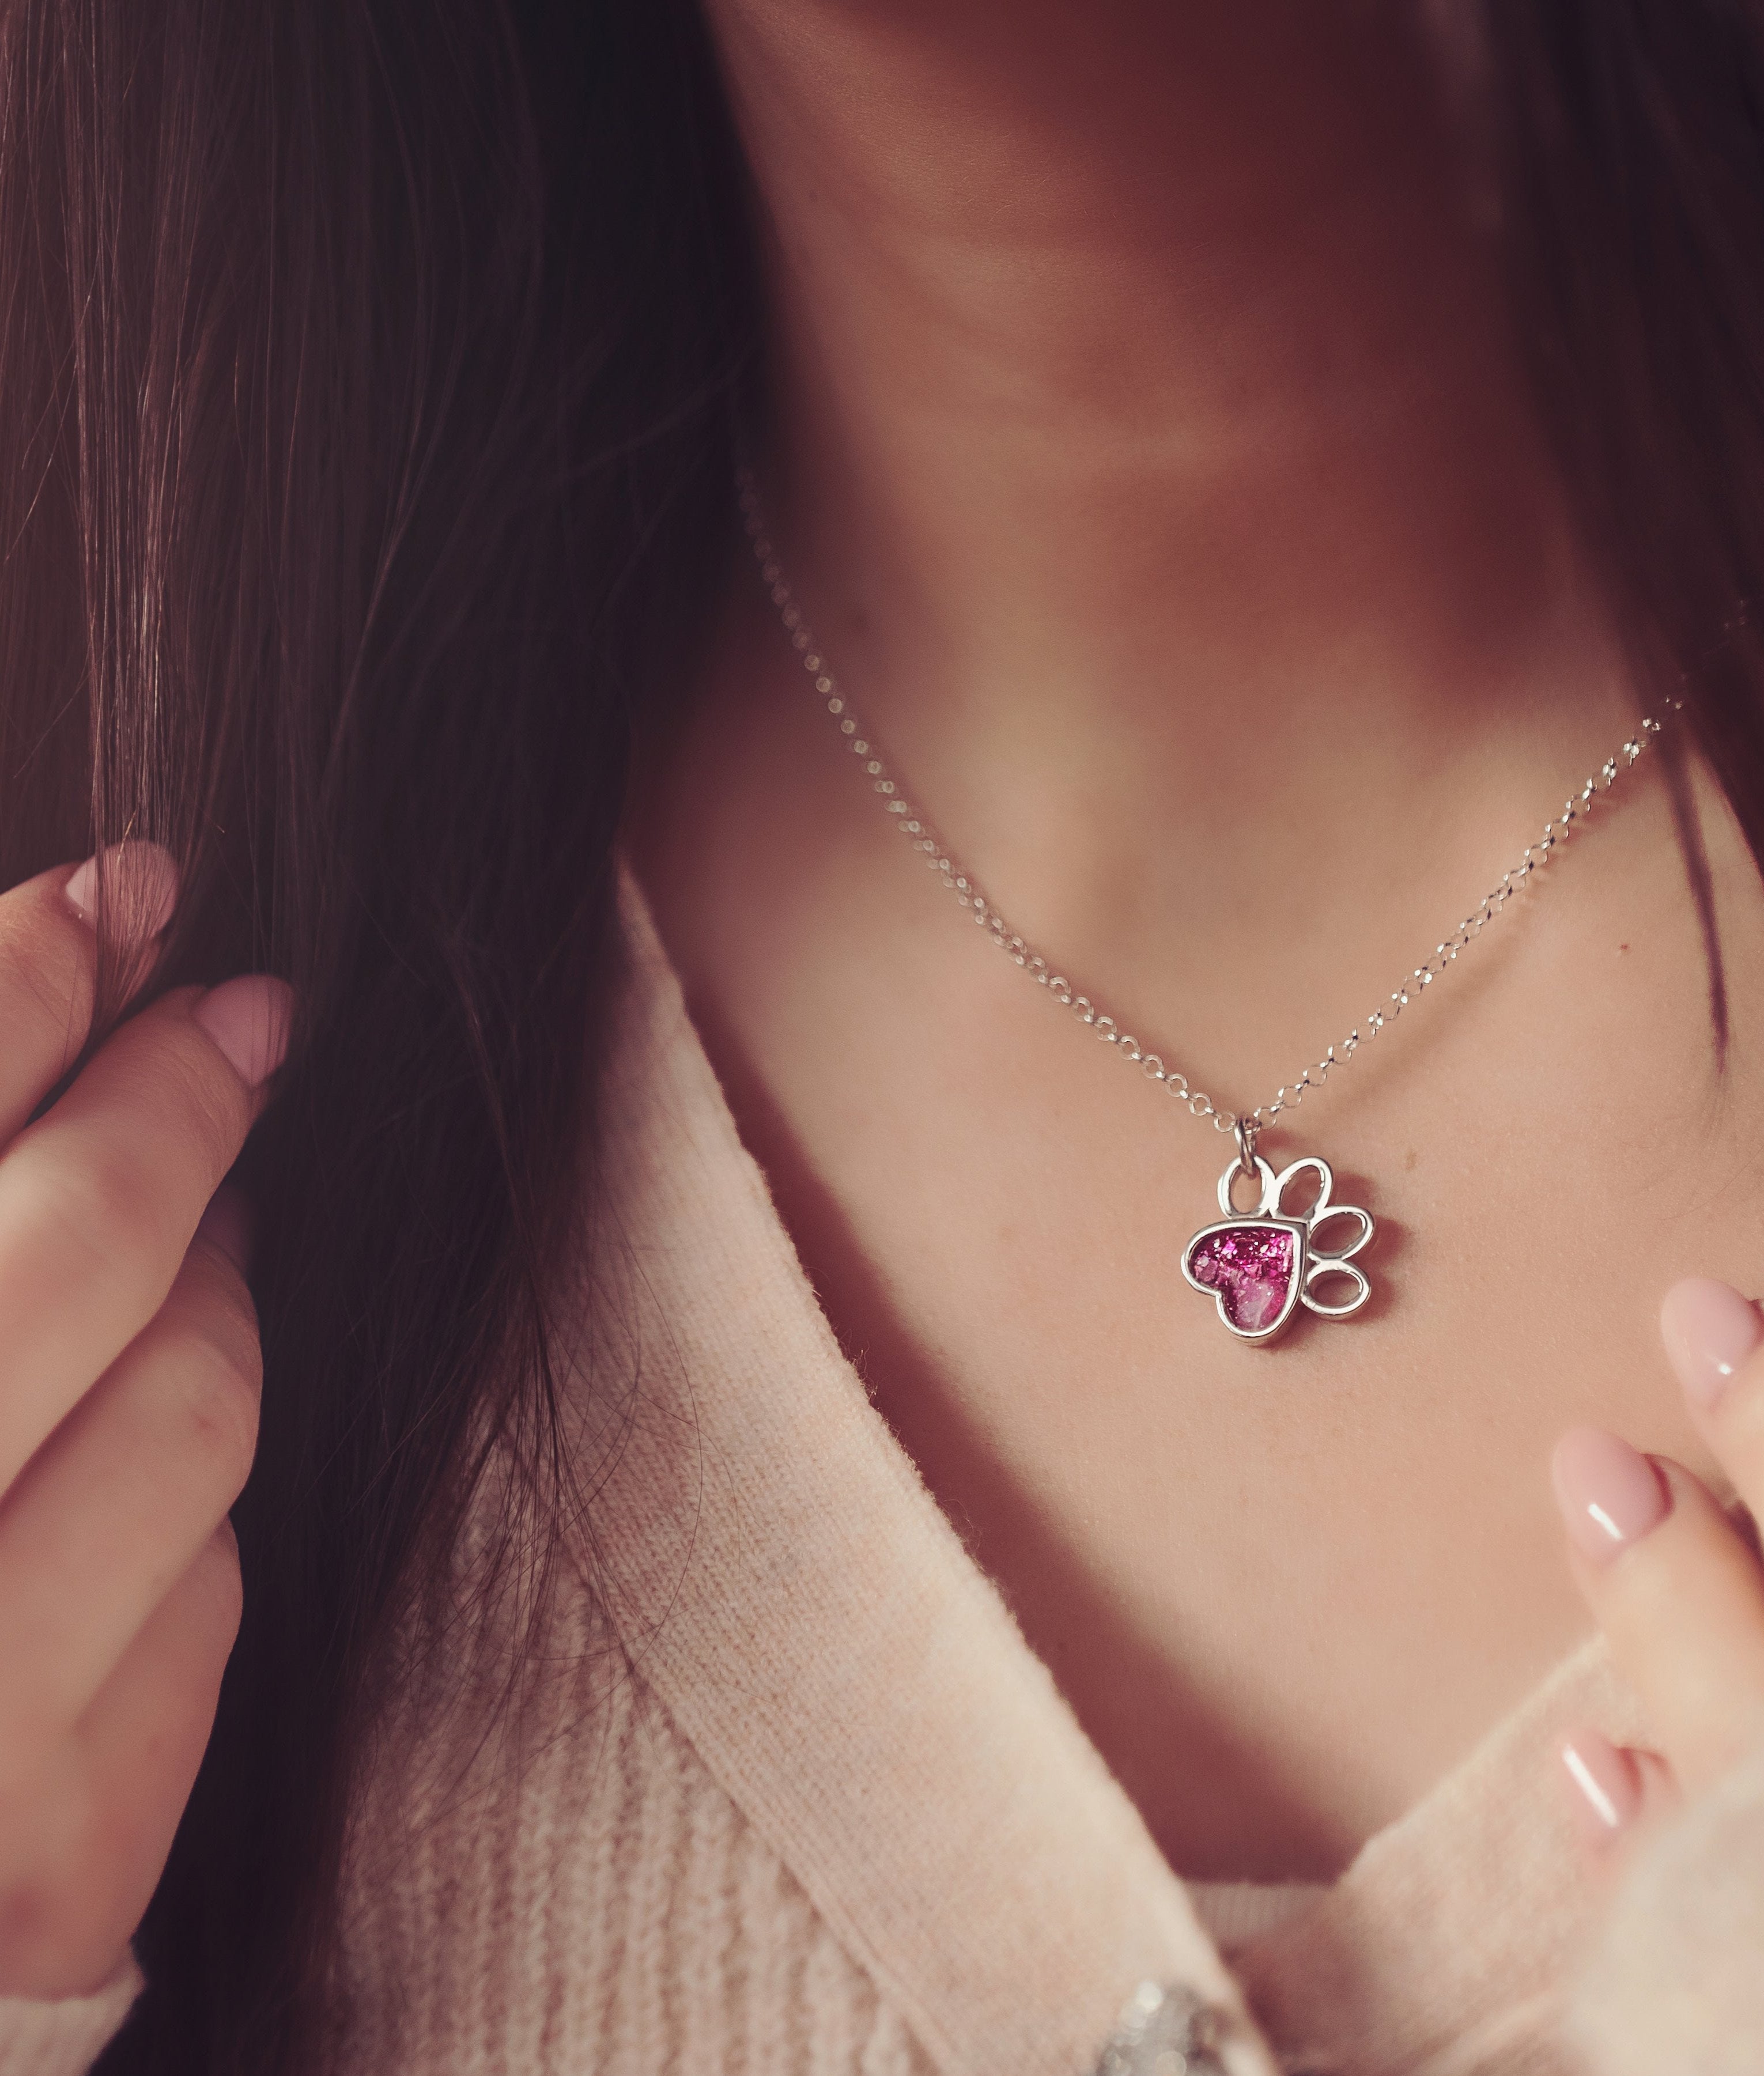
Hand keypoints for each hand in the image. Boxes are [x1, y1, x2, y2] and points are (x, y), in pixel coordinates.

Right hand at [0, 847, 289, 1999]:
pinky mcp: (65, 1859)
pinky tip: (175, 1411)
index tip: (123, 889)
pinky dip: (201, 1487)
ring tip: (213, 1213)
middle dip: (170, 1097)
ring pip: (187, 1404)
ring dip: (220, 1282)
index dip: (17, 975)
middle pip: (65, 1247)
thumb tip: (41, 991)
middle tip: (238, 1007)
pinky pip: (214, 1593)